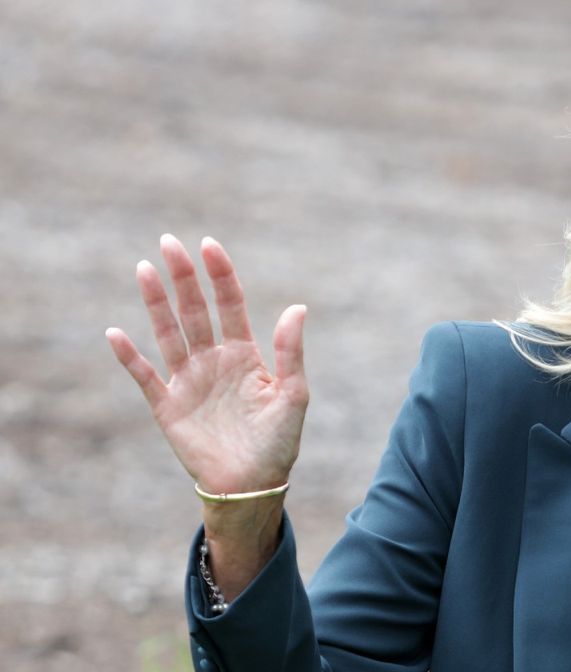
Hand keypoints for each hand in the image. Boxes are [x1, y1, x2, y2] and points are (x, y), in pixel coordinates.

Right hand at [106, 234, 308, 495]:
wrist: (252, 485)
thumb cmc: (278, 442)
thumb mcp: (293, 394)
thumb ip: (291, 351)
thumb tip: (298, 307)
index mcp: (246, 354)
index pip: (230, 304)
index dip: (220, 276)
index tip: (209, 246)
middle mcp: (214, 361)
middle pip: (195, 310)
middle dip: (183, 277)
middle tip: (168, 242)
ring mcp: (189, 381)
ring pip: (168, 333)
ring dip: (155, 303)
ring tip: (144, 269)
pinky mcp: (167, 406)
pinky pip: (144, 376)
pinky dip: (129, 356)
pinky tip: (116, 332)